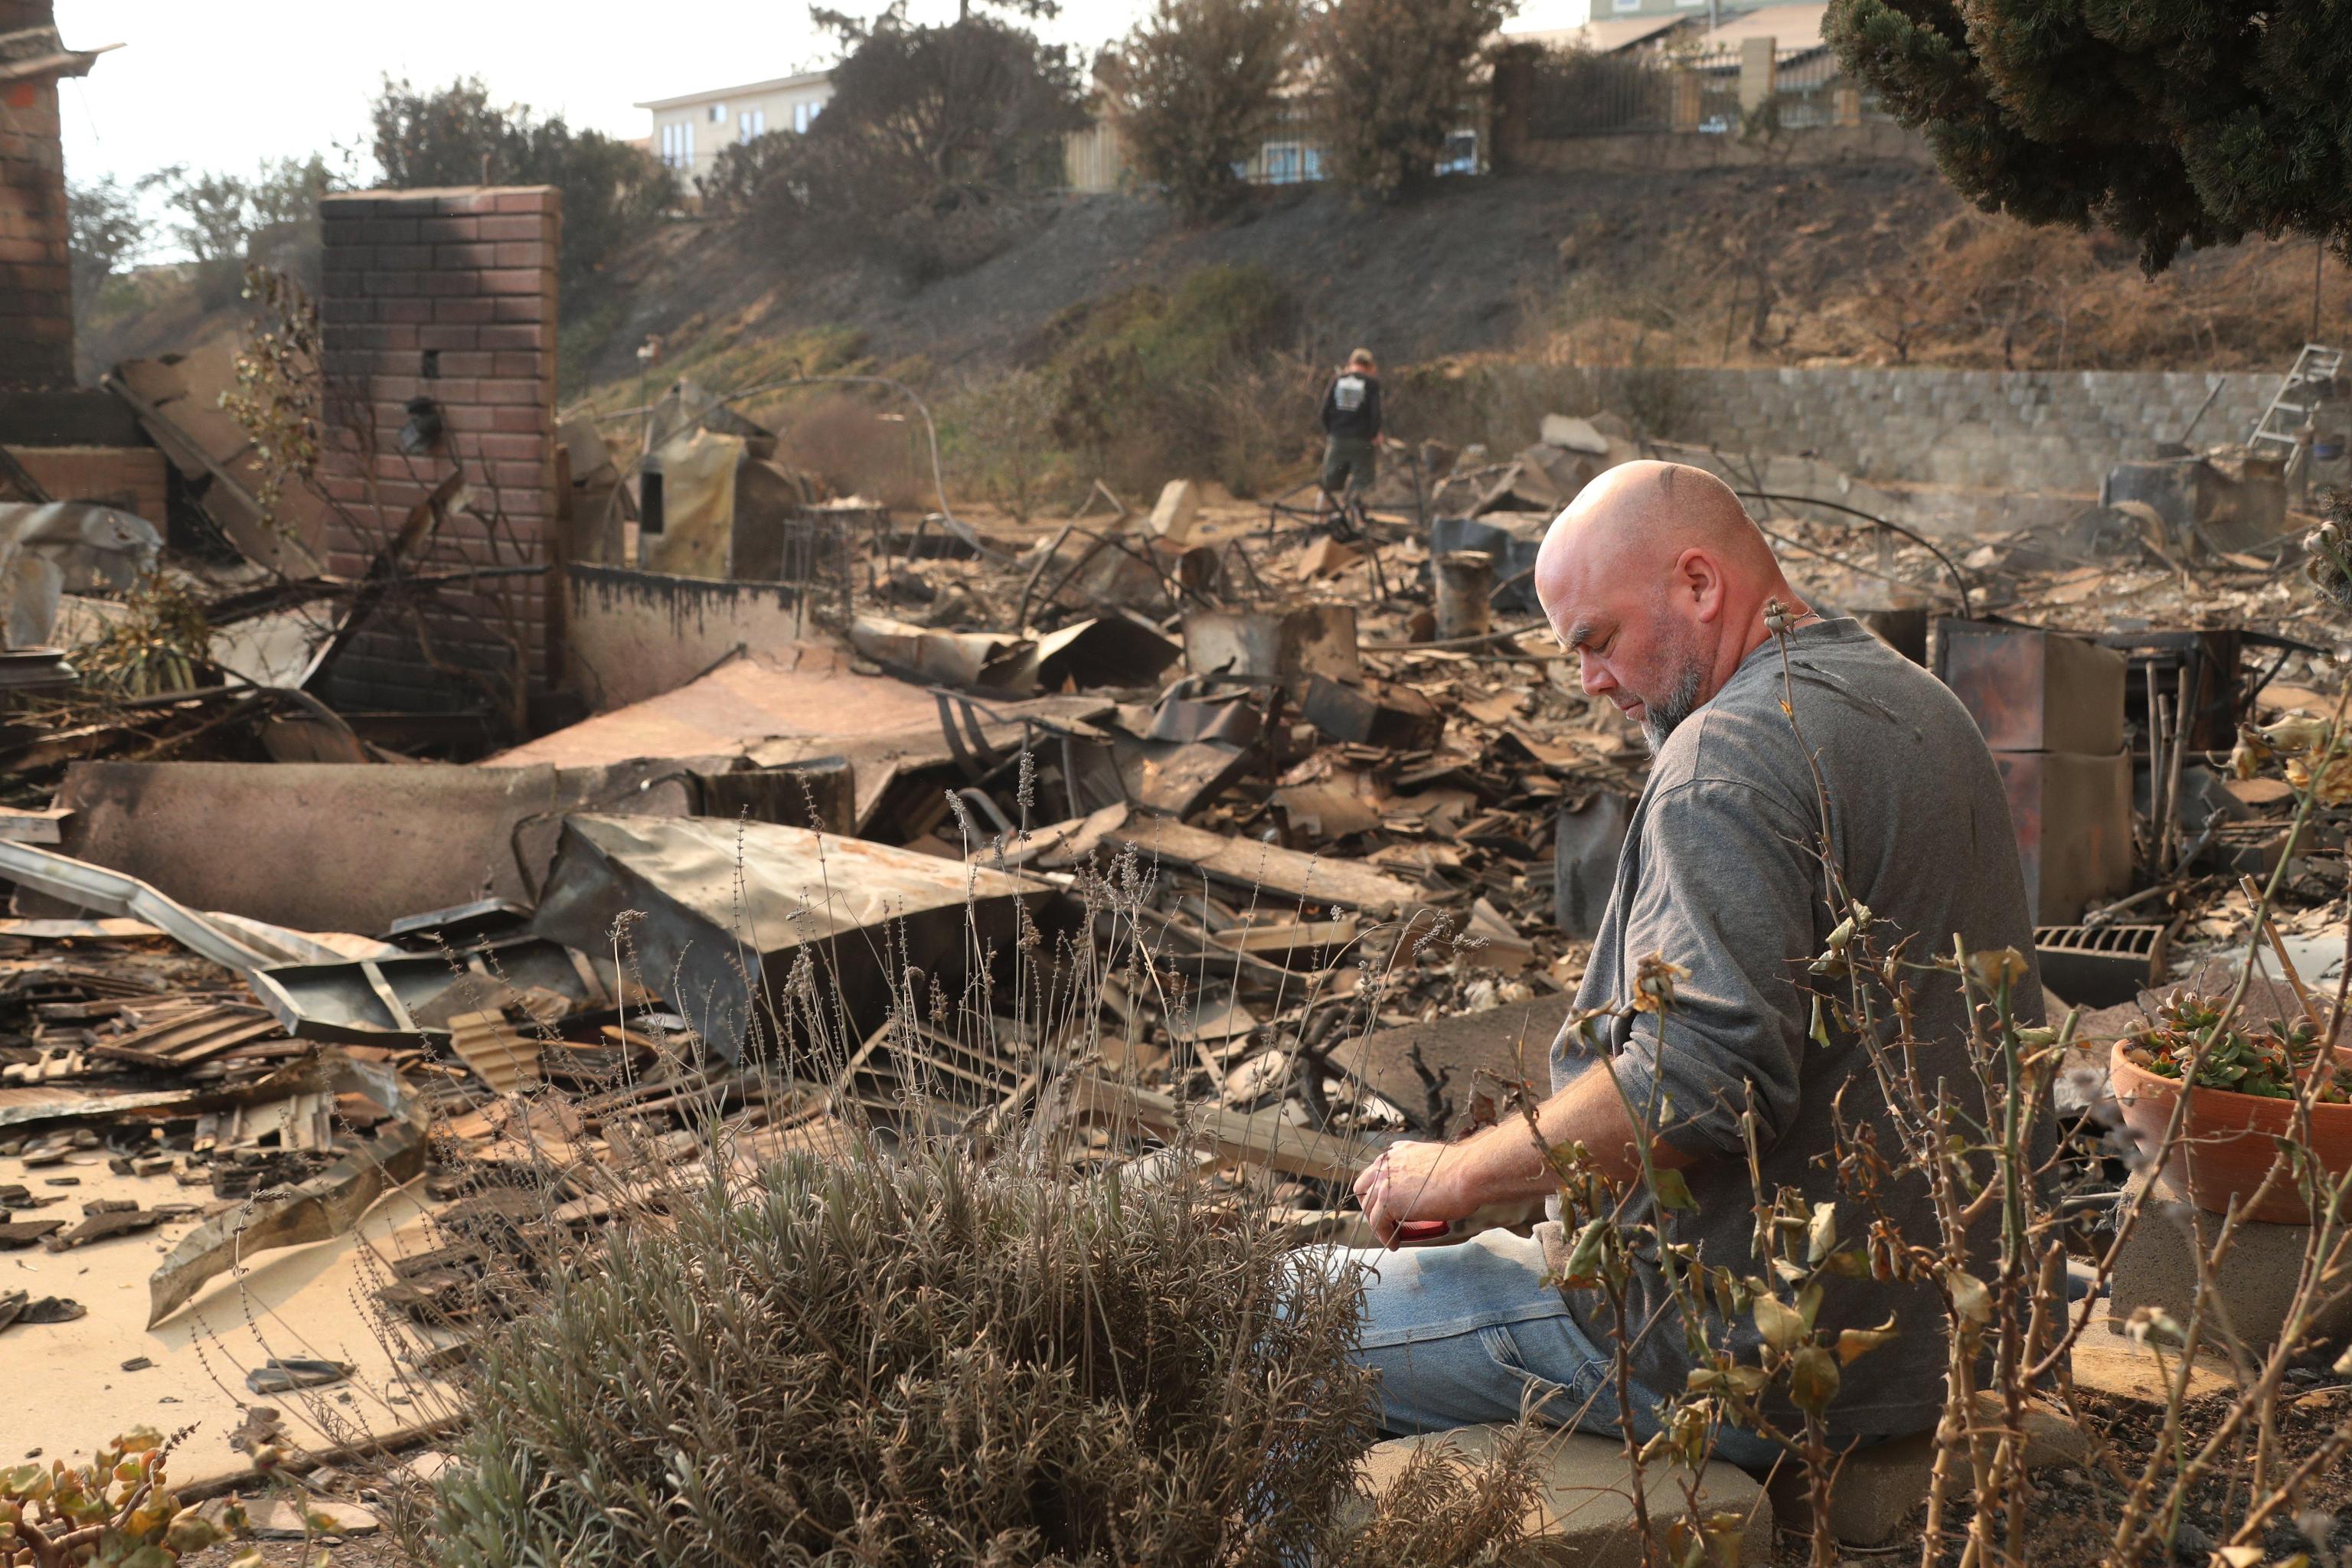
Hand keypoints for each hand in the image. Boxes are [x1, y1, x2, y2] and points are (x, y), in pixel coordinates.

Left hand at [1353, 1138, 1472, 1247]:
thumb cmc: (1461, 1171)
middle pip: (1364, 1190)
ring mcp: (1384, 1182)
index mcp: (1396, 1153)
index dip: (1378, 1191)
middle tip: (1385, 1221)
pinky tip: (1395, 1244)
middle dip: (1372, 1207)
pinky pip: (1378, 1224)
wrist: (1467, 1174)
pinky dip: (1385, 1236)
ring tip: (1391, 1237)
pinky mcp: (1387, 1201)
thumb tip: (1420, 1182)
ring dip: (1378, 1225)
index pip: (1374, 1174)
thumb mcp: (1431, 1160)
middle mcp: (1386, 1164)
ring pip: (1370, 1209)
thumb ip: (1417, 1167)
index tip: (1386, 1205)